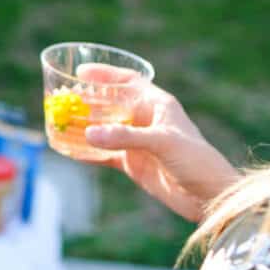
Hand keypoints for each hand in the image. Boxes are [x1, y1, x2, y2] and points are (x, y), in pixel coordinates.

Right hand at [78, 64, 238, 221]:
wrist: (210, 197)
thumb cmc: (197, 161)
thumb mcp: (163, 143)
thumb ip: (125, 137)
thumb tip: (88, 134)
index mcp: (158, 105)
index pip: (128, 81)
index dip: (105, 74)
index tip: (80, 72)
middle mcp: (146, 121)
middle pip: (111, 104)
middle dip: (87, 100)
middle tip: (62, 98)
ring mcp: (138, 143)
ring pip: (104, 129)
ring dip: (84, 126)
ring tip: (59, 122)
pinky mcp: (133, 164)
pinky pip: (104, 155)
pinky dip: (86, 153)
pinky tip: (68, 151)